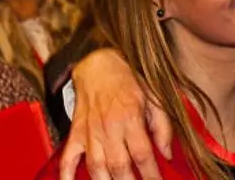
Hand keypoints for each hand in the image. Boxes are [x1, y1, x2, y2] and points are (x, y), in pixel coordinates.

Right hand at [59, 49, 172, 179]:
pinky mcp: (76, 133)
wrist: (98, 64)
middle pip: (119, 166)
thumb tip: (167, 153)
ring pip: (96, 168)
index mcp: (130, 119)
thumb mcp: (154, 98)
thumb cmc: (128, 80)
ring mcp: (90, 133)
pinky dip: (68, 175)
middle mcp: (109, 128)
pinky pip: (68, 158)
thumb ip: (162, 126)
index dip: (151, 174)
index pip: (143, 155)